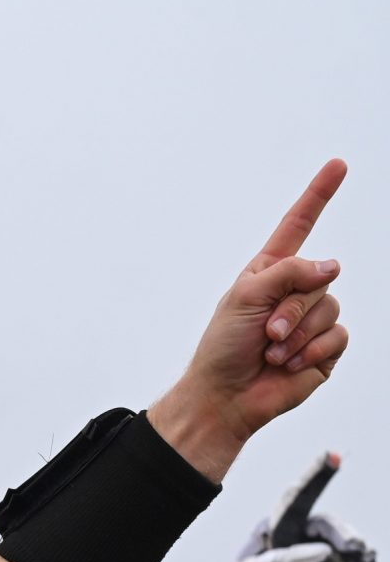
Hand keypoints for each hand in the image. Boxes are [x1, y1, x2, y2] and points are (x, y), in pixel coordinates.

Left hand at [150, 161, 347, 475]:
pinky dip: (309, 352)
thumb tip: (331, 266)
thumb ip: (288, 272)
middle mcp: (294, 290)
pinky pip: (337, 337)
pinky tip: (286, 364)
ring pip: (329, 308)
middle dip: (289, 309)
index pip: (299, 225)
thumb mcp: (245, 297)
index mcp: (270, 271)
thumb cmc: (223, 347)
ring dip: (296, 335)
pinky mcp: (325, 348)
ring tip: (270, 351)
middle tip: (264, 333)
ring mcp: (312, 319)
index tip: (337, 165)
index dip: (319, 195)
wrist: (225, 395)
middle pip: (318, 278)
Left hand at [237, 452, 377, 561]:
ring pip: (346, 541)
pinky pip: (356, 561)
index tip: (332, 455)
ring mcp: (316, 552)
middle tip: (355, 552)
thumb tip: (324, 551)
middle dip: (343, 535)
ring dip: (358, 550)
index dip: (313, 477)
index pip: (294, 500)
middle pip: (327, 525)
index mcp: (271, 530)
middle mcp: (296, 536)